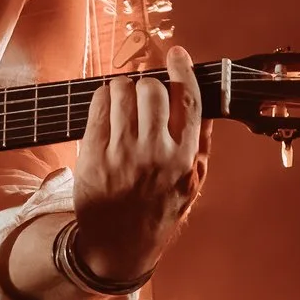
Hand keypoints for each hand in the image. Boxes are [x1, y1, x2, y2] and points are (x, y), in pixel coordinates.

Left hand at [71, 45, 211, 284]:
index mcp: (184, 157)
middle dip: (148, 82)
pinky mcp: (93, 155)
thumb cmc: (158, 212)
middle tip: (144, 88)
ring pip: (122, 91)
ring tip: (124, 97)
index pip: (188, 99)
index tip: (177, 53)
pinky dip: (104, 96)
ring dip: (124, 86)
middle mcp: (155, 152)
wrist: (119, 247)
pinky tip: (108, 104)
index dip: (183, 69)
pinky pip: (98, 105)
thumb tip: (207, 105)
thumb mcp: (191, 184)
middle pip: (153, 89)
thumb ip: (201, 144)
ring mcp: (122, 153)